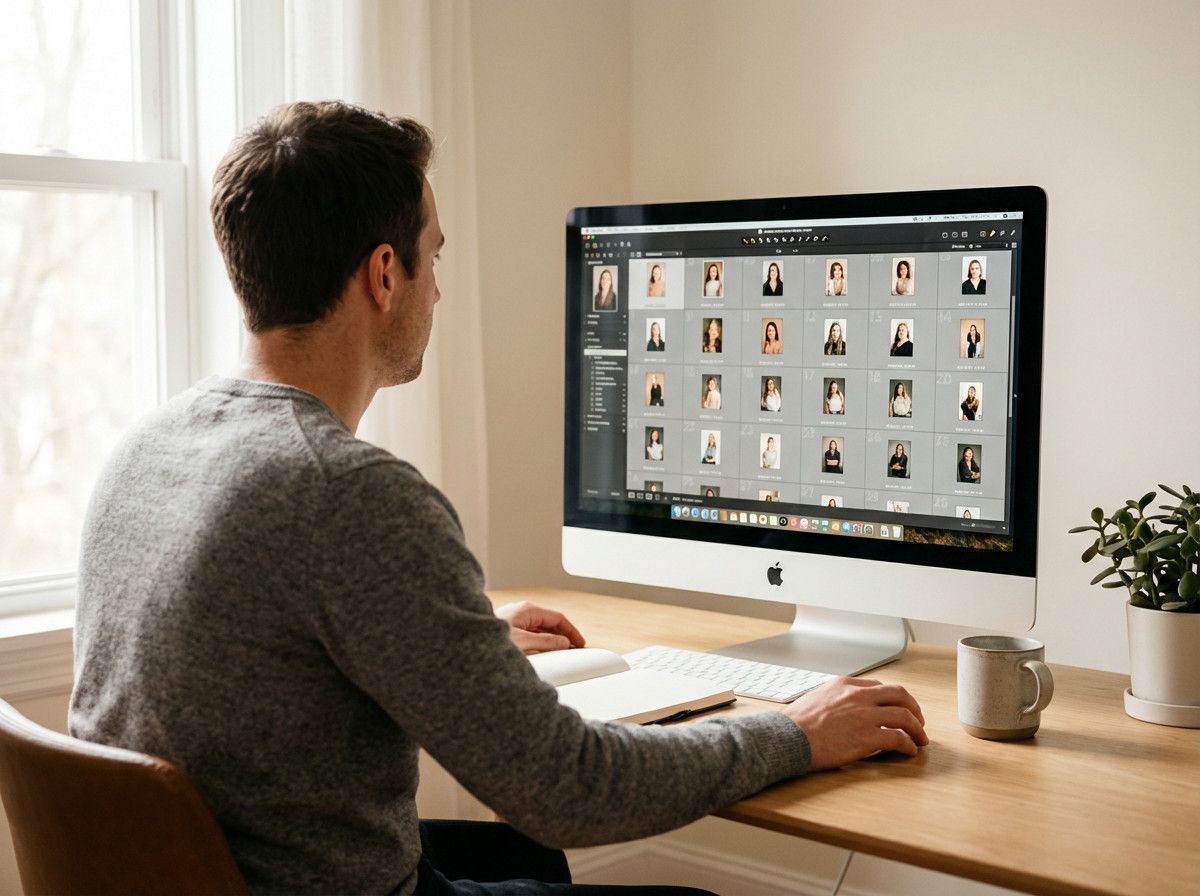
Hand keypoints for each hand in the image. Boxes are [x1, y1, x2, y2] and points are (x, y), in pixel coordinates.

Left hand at [495, 601, 585, 654]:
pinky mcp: (508, 629)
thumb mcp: (523, 642)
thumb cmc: (489, 640)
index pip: (558, 618)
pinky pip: (531, 634)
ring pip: (540, 628)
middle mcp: (522, 612)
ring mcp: (515, 620)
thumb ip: (546, 641)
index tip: (580, 643)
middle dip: (563, 635)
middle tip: (573, 649)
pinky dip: (541, 641)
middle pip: (550, 622)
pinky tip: (543, 652)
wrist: (466, 644)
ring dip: (552, 639)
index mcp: (528, 610)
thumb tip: (564, 642)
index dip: (572, 631)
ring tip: (560, 652)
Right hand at [782, 676, 927, 770]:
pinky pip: (898, 738)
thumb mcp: (815, 699)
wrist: (788, 737)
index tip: (899, 708)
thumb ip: (834, 699)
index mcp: (845, 684)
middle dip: (914, 708)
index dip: (894, 698)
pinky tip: (909, 751)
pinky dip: (909, 745)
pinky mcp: (867, 737)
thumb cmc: (795, 724)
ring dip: (917, 728)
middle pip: (899, 694)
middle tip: (918, 721)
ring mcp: (864, 715)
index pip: (880, 686)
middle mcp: (858, 696)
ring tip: (920, 739)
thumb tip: (843, 710)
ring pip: (904, 715)